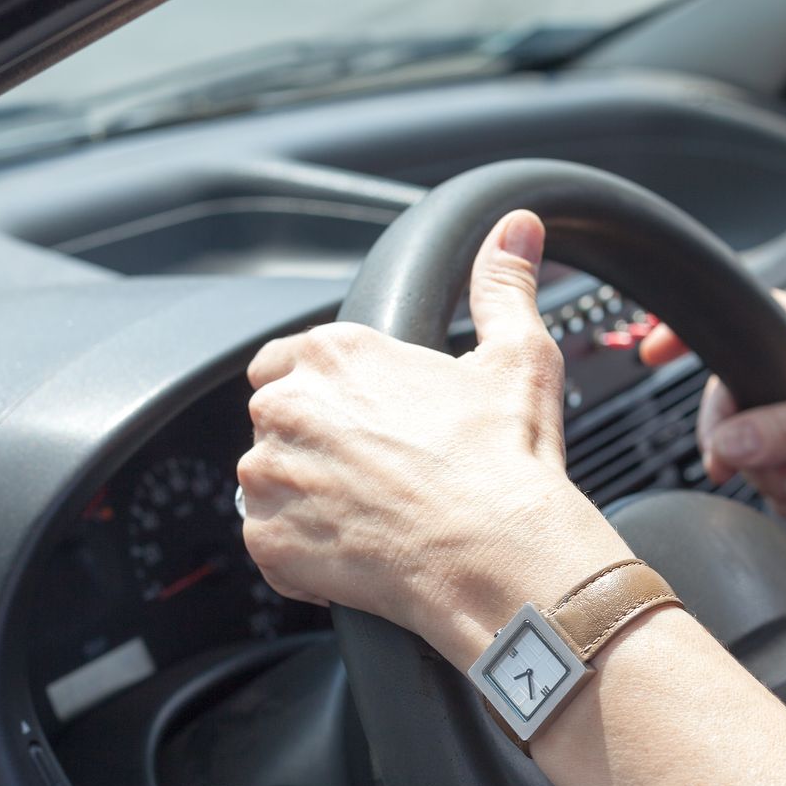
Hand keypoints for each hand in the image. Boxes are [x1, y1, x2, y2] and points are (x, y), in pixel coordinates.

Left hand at [238, 211, 627, 660]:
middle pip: (278, 420)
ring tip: (379, 514)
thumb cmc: (508, 460)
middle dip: (318, 444)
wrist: (499, 557)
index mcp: (335, 353)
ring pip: (271, 483)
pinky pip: (273, 544)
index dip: (328, 391)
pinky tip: (365, 551)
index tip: (367, 418)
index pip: (287, 359)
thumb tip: (517, 228)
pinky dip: (307, 554)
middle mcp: (287, 406)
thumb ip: (504, 286)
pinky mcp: (268, 541)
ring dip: (309, 498)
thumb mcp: (518, 357)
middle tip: (386, 470)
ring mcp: (269, 477)